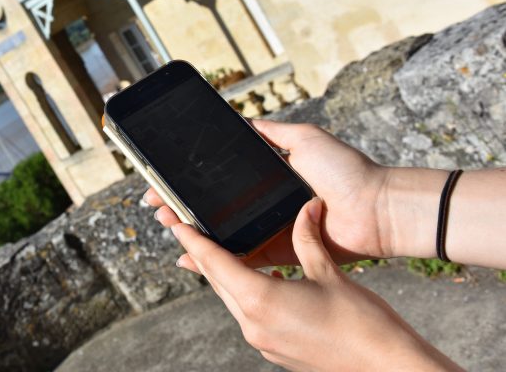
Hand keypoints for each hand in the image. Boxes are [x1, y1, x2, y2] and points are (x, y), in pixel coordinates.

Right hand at [146, 120, 392, 266]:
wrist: (377, 208)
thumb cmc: (346, 170)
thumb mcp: (304, 138)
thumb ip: (271, 131)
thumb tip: (241, 120)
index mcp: (268, 178)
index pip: (220, 180)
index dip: (192, 181)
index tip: (167, 180)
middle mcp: (264, 205)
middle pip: (215, 207)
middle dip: (183, 206)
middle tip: (158, 204)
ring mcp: (270, 230)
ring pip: (222, 234)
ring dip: (192, 231)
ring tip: (167, 223)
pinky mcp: (279, 253)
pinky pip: (243, 258)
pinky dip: (216, 259)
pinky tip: (190, 257)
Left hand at [171, 199, 461, 370]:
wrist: (387, 368)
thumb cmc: (363, 323)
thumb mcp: (329, 272)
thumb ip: (308, 238)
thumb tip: (307, 207)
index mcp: (261, 300)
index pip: (215, 263)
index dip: (193, 241)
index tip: (175, 223)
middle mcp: (254, 324)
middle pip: (218, 282)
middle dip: (203, 255)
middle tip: (190, 230)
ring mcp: (263, 342)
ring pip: (232, 299)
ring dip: (225, 275)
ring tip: (222, 251)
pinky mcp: (275, 351)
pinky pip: (249, 316)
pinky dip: (246, 294)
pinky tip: (261, 281)